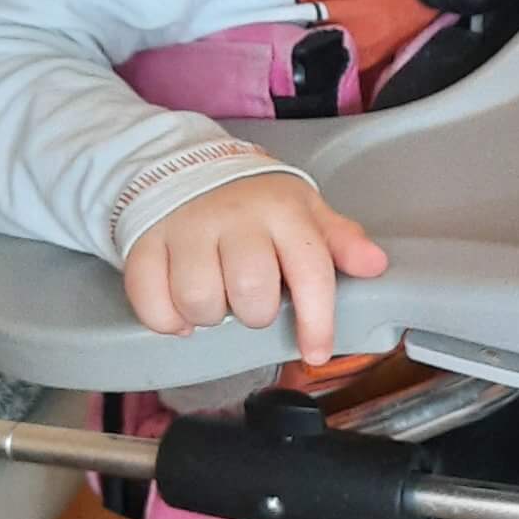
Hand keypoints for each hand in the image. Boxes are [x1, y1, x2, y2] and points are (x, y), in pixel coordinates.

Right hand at [122, 174, 388, 361]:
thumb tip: (374, 264)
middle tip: (252, 302)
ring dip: (210, 316)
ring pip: (199, 301)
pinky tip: (181, 310)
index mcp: (282, 211)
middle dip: (255, 313)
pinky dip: (166, 319)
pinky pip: (151, 301)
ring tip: (216, 299)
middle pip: (250, 293)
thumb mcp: (304, 212)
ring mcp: (185, 228)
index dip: (316, 321)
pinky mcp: (144, 242)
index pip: (310, 272)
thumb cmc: (255, 202)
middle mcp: (233, 217)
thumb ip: (339, 240)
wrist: (186, 166)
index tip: (315, 352)